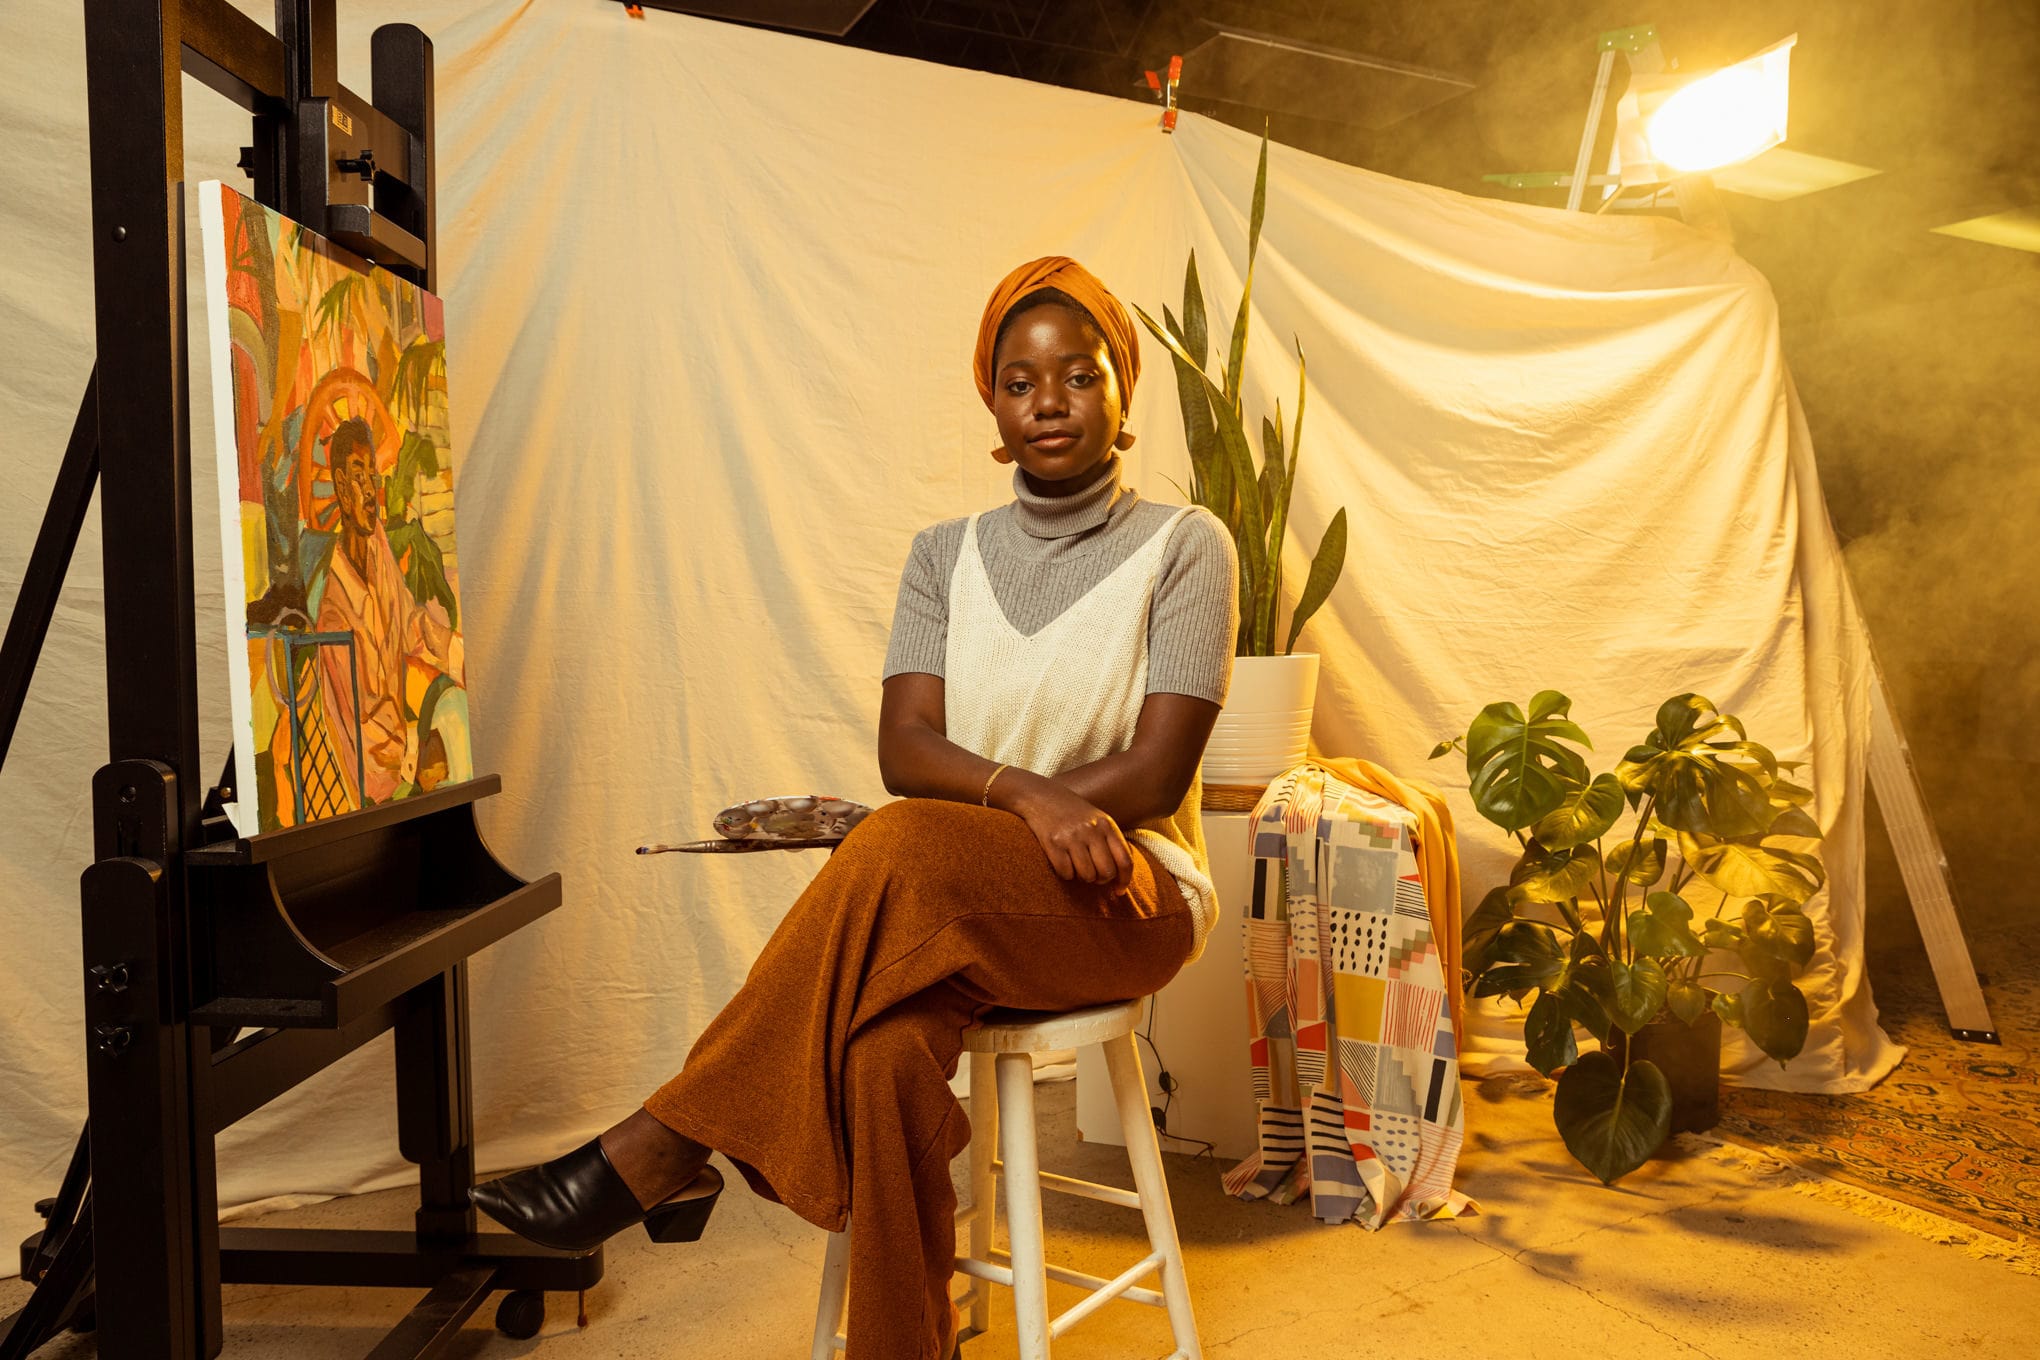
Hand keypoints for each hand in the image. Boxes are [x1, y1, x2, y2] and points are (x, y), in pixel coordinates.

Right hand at [1000, 774, 1133, 890]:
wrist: (1039, 795)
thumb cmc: (1072, 812)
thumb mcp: (1097, 819)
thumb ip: (1110, 842)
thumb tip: (1121, 875)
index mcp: (1106, 824)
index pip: (1125, 860)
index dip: (1125, 880)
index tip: (1119, 890)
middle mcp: (1091, 830)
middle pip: (1107, 872)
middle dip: (1100, 880)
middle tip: (1093, 875)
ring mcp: (1072, 836)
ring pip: (1087, 876)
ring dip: (1082, 877)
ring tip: (1076, 865)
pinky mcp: (1052, 843)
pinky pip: (1066, 873)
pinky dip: (1065, 873)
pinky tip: (1062, 861)